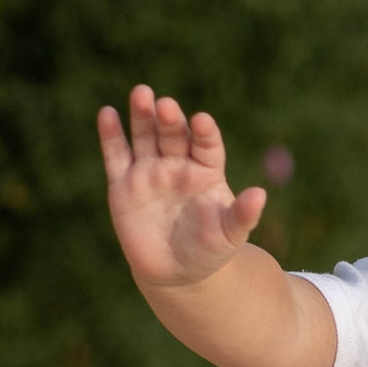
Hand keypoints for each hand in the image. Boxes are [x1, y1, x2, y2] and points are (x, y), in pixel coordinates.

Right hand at [98, 85, 266, 290]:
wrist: (175, 272)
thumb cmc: (208, 250)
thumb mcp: (228, 235)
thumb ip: (242, 215)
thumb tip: (260, 195)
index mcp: (206, 169)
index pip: (207, 144)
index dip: (205, 132)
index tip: (202, 121)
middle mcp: (177, 163)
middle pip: (174, 134)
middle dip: (170, 119)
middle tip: (166, 105)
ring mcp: (149, 170)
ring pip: (145, 136)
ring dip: (142, 115)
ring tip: (141, 94)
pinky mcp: (123, 184)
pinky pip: (116, 156)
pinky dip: (111, 135)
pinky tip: (107, 114)